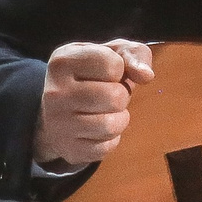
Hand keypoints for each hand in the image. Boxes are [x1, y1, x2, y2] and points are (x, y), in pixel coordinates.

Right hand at [34, 39, 154, 170]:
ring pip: (110, 125)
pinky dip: (111, 140)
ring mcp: (58, 123)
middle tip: (110, 96)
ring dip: (119, 119)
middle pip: (115, 97)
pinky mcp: (67, 148)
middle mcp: (55, 92)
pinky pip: (105, 148)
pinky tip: (99, 130)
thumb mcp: (111, 53)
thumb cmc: (93, 76)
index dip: (120, 69)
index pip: (112, 64)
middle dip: (122, 96)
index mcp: (63, 61)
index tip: (108, 73)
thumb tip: (145, 75)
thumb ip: (133, 54)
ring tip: (107, 112)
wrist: (59, 110)